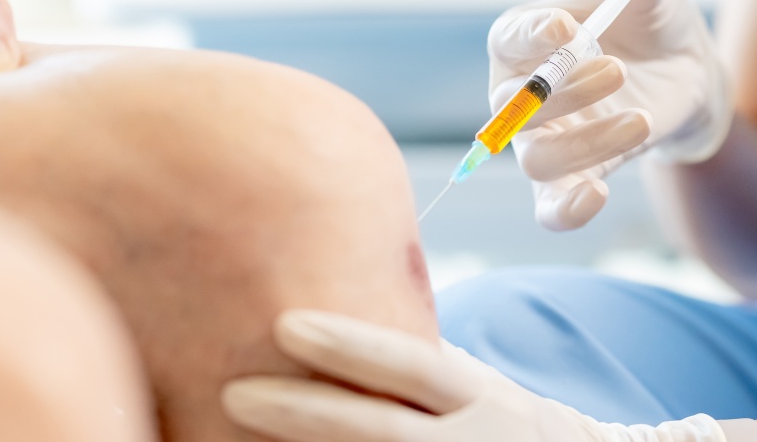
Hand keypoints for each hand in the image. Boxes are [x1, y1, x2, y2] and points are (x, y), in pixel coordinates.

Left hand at [222, 310, 727, 441]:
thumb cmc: (522, 433)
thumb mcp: (489, 395)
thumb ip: (435, 375)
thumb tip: (358, 332)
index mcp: (486, 401)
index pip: (414, 367)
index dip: (352, 347)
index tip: (286, 325)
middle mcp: (482, 440)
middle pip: (384, 430)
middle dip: (308, 412)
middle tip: (234, 392)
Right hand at [487, 0, 731, 229]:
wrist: (680, 75)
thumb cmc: (649, 25)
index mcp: (528, 39)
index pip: (509, 39)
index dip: (531, 37)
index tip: (566, 30)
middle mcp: (521, 93)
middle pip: (510, 106)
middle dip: (559, 92)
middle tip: (617, 68)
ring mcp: (543, 140)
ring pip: (534, 158)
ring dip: (581, 143)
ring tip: (639, 119)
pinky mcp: (572, 178)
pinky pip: (549, 207)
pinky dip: (564, 209)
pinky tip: (595, 195)